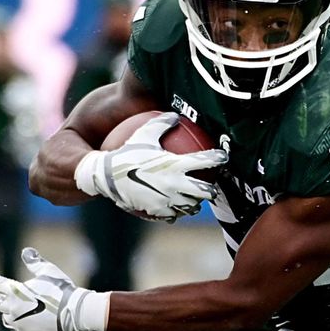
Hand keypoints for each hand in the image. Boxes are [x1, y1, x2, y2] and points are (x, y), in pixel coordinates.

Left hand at [0, 248, 108, 330]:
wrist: (74, 311)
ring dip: (10, 317)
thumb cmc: (62, 289)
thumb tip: (26, 251)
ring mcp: (18, 324)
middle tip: (8, 298)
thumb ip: (34, 262)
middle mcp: (12, 307)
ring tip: (17, 315)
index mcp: (14, 290)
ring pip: (6, 320)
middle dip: (3, 300)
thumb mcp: (48, 271)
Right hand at [74, 112, 226, 221]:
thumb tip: (176, 115)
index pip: (205, 161)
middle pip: (204, 191)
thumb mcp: (143, 133)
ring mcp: (167, 201)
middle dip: (211, 190)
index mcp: (175, 165)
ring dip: (194, 203)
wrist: (106, 177)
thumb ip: (162, 123)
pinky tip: (174, 209)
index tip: (223, 157)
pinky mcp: (157, 212)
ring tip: (194, 201)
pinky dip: (175, 212)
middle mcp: (175, 185)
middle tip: (212, 186)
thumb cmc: (124, 153)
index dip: (218, 158)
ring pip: (190, 206)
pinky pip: (172, 215)